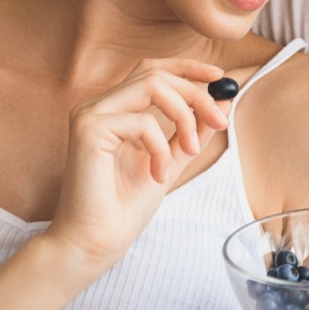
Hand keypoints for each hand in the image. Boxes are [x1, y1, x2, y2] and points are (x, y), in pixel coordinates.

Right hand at [47, 58, 230, 270]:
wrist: (96, 241)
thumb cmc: (124, 207)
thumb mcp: (169, 162)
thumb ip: (190, 133)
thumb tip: (220, 104)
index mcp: (114, 111)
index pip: (150, 71)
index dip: (186, 67)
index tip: (219, 76)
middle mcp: (99, 107)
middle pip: (154, 73)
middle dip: (195, 93)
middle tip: (219, 120)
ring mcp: (90, 115)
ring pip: (150, 85)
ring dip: (184, 115)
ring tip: (189, 149)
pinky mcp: (88, 129)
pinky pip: (141, 121)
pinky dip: (160, 146)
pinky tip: (157, 174)